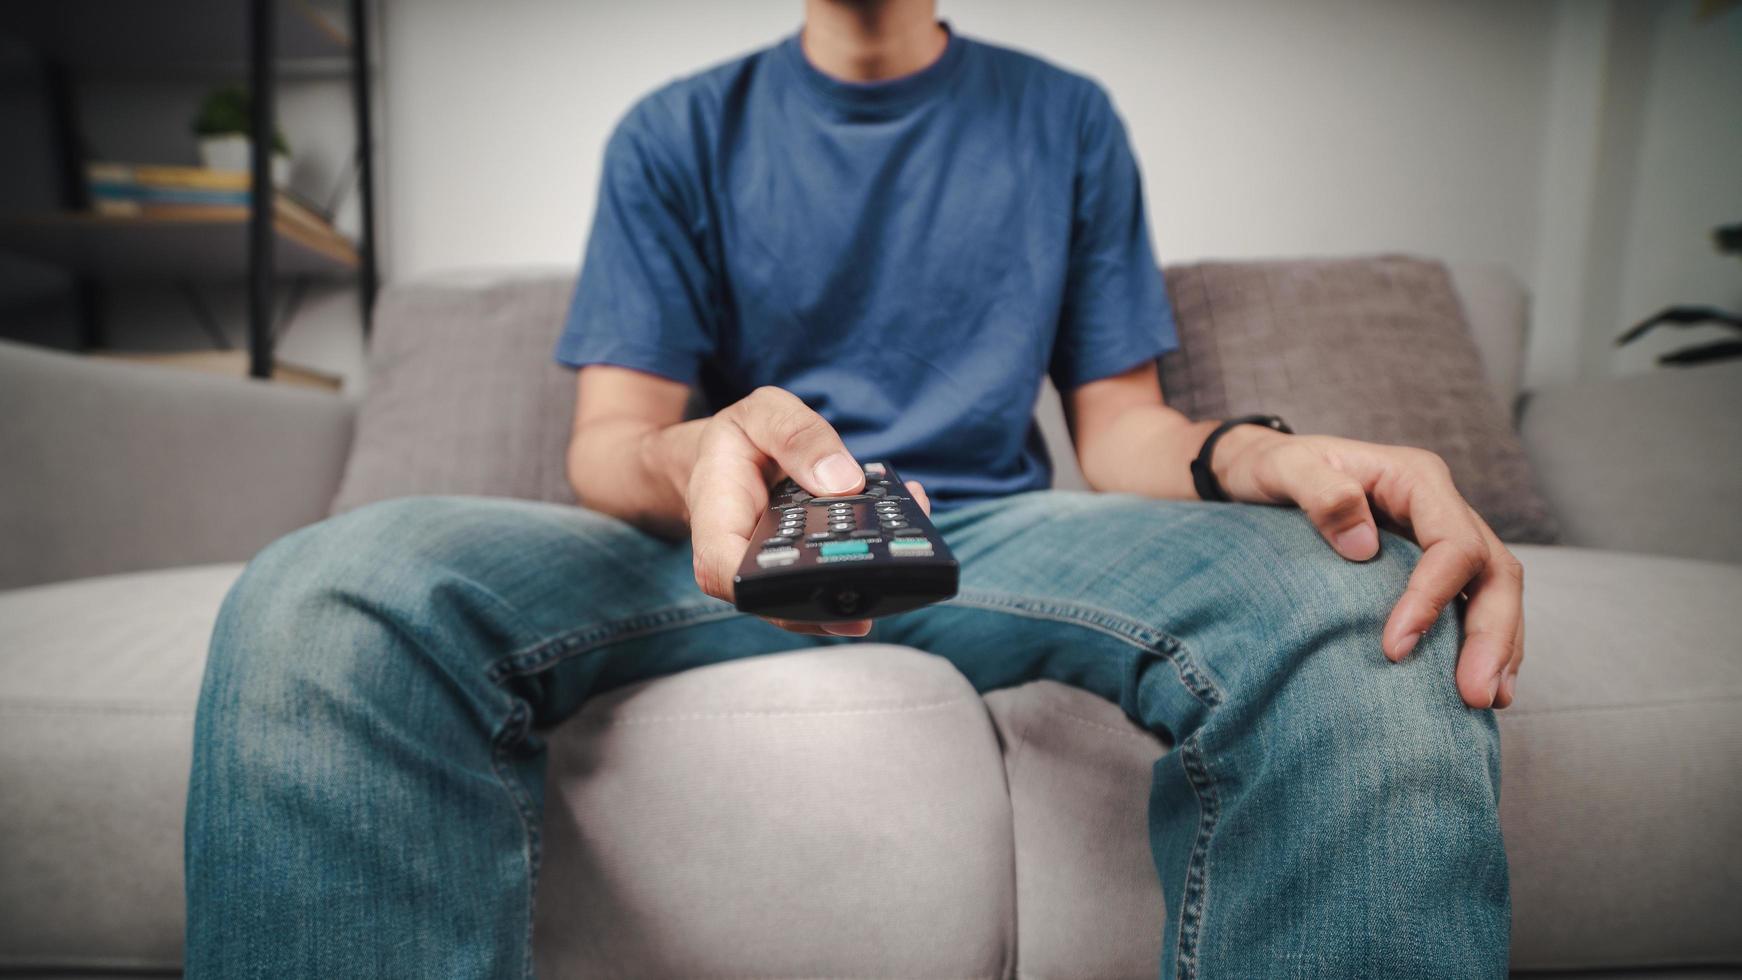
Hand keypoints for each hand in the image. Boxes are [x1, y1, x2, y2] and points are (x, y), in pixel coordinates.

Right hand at [685, 386, 930, 636]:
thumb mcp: (762, 414)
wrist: (732, 457)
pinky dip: (872, 563)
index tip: (820, 579)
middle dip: (837, 598)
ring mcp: (776, 573)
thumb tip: (844, 482)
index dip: (768, 588)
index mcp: (717, 521)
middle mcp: (744, 561)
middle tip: (887, 578)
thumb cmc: (741, 437)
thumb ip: (797, 437)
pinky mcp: (805, 572)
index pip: (726, 572)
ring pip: (815, 601)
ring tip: (909, 550)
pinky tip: (907, 529)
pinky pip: (834, 580)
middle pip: (782, 602)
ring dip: (865, 585)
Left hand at [1213, 428, 1523, 708]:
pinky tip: (1483, 685)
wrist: (1266, 470)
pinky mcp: (1433, 565)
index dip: (1433, 598)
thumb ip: (1320, 493)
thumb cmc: (1273, 468)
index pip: (1452, 544)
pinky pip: (1473, 602)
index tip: (1395, 649)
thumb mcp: (1283, 468)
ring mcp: (1441, 536)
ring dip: (1499, 648)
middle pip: (1494, 570)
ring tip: (1488, 701)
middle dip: (1491, 635)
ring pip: (1495, 591)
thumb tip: (1362, 546)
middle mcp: (1440, 507)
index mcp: (1416, 479)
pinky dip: (1483, 643)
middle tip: (1475, 696)